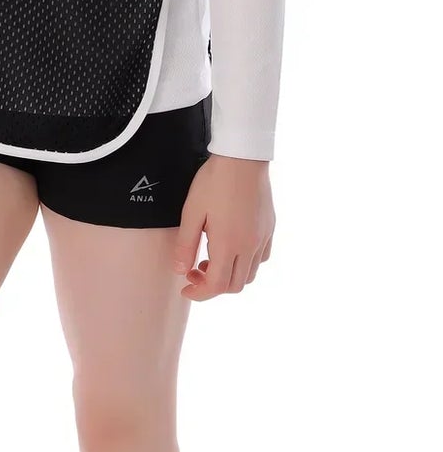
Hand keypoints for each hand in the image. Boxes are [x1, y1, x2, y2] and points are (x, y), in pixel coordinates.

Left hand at [174, 156, 274, 300]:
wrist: (242, 158)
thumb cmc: (214, 182)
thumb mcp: (191, 212)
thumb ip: (186, 245)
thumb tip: (180, 270)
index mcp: (228, 244)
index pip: (216, 286)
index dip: (199, 293)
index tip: (185, 288)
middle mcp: (249, 246)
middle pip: (235, 285)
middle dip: (212, 287)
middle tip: (194, 272)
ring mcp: (263, 238)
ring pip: (250, 274)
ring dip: (229, 276)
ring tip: (210, 260)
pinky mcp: (269, 229)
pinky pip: (261, 258)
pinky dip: (245, 264)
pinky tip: (231, 248)